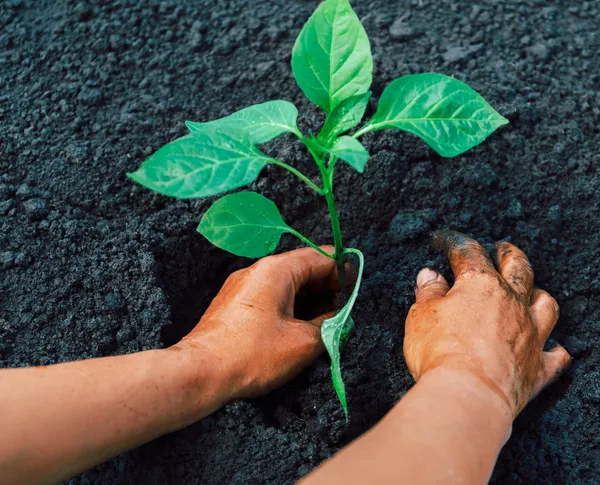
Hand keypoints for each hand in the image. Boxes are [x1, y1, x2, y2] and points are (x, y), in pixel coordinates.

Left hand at [172, 246, 342, 401]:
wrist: (200, 372)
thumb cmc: (252, 354)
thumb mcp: (303, 342)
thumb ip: (329, 325)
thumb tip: (337, 320)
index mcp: (277, 270)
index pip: (321, 257)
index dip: (343, 271)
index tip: (354, 292)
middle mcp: (257, 270)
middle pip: (303, 268)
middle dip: (327, 287)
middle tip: (342, 309)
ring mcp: (242, 286)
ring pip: (286, 283)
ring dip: (309, 298)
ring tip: (324, 321)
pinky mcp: (233, 304)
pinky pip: (269, 295)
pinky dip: (289, 305)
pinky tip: (297, 326)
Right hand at [404, 231, 571, 416]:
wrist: (468, 394)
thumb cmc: (440, 351)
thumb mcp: (421, 315)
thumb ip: (428, 293)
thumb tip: (430, 276)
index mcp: (479, 285)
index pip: (468, 252)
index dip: (454, 243)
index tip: (444, 241)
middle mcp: (511, 303)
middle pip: (519, 269)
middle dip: (510, 254)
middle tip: (503, 248)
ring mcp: (530, 334)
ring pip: (546, 305)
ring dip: (539, 295)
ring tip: (532, 292)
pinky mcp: (538, 368)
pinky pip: (556, 356)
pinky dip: (555, 350)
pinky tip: (553, 348)